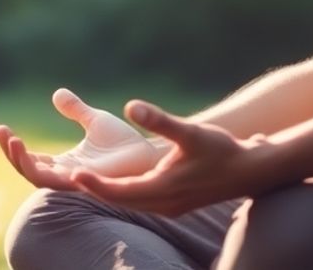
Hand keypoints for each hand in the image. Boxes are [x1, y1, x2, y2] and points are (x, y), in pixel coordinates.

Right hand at [0, 88, 162, 190]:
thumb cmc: (124, 143)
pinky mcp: (84, 183)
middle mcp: (65, 174)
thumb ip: (75, 110)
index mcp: (64, 163)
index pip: (31, 158)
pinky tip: (34, 155)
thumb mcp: (94, 119)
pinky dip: (44, 171)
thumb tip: (57, 94)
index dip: (12, 145)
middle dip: (10, 153)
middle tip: (0, 133)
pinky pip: (58, 182)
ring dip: (21, 161)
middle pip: (27, 169)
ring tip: (12, 141)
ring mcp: (73, 181)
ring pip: (37, 178)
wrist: (147, 153)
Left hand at [69, 99, 281, 215]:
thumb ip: (160, 120)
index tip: (72, 174)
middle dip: (91, 190)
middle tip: (62, 176)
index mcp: (163, 190)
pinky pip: (138, 202)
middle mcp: (163, 204)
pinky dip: (120, 193)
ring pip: (127, 203)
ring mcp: (168, 207)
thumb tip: (132, 105)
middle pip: (117, 201)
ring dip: (104, 192)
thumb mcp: (190, 132)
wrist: (251, 172)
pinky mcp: (173, 204)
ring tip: (79, 178)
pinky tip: (111, 182)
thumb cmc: (222, 150)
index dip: (94, 185)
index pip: (119, 192)